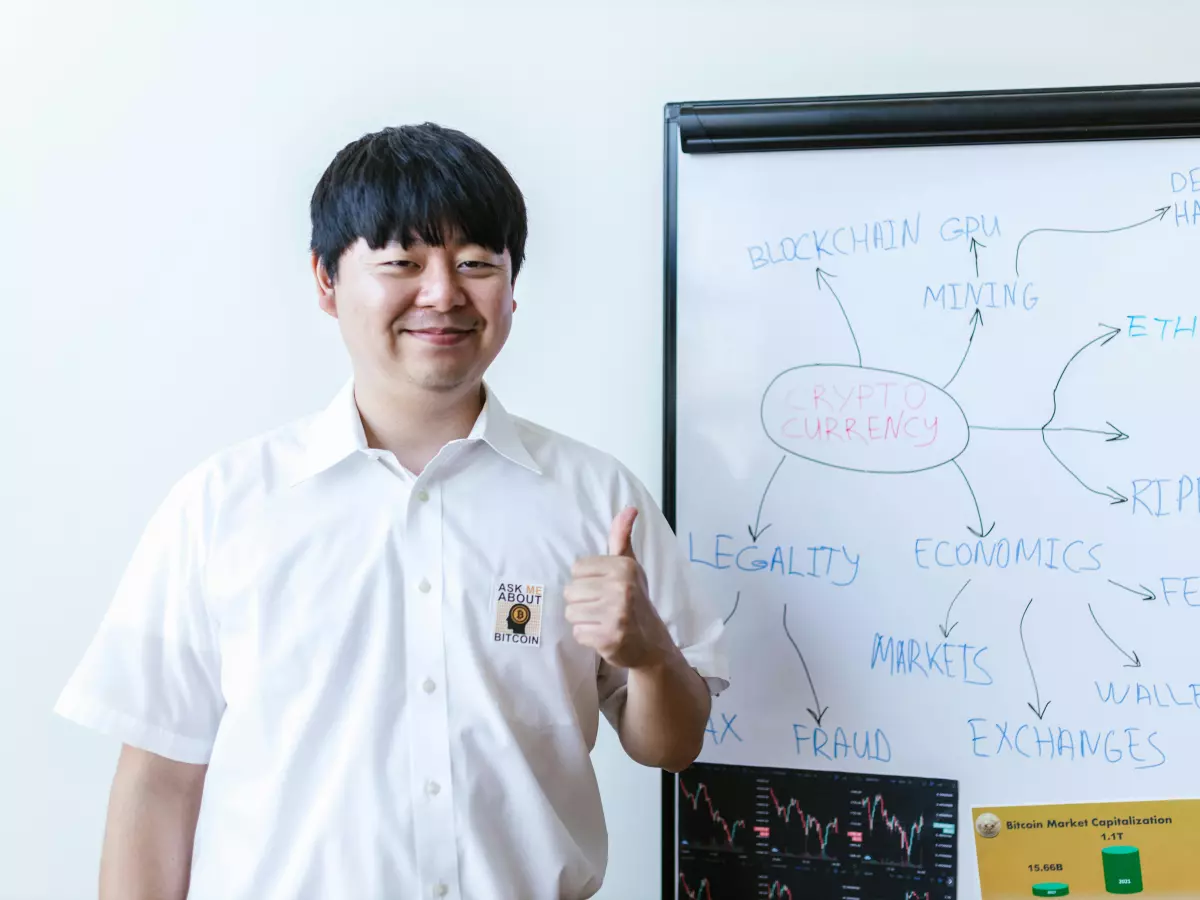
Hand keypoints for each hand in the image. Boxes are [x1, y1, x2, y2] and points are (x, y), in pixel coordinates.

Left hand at [564, 506, 675, 669]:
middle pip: (571, 591)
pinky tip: (603, 634)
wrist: (651, 643)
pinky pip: (578, 633)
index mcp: (624, 567)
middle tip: (602, 607)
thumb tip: (629, 508)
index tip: (603, 588)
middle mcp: (621, 588)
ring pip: (571, 612)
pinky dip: (587, 637)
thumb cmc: (635, 600)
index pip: (577, 569)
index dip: (587, 580)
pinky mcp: (608, 639)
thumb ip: (621, 537)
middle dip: (583, 601)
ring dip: (583, 619)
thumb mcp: (630, 566)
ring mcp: (616, 615)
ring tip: (602, 620)